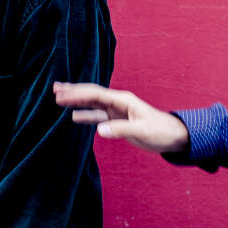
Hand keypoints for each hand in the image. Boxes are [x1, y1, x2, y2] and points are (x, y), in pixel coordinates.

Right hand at [53, 82, 189, 153]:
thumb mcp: (142, 131)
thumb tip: (100, 130)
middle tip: (54, 90)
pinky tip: (74, 116)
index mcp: (123, 100)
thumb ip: (121, 129)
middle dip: (73, 92)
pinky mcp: (118, 121)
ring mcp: (117, 111)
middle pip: (91, 95)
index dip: (77, 94)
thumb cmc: (160, 131)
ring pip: (92, 105)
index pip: (96, 95)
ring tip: (59, 98)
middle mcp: (118, 103)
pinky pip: (98, 116)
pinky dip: (86, 115)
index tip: (61, 95)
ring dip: (77, 102)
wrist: (173, 136)